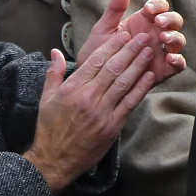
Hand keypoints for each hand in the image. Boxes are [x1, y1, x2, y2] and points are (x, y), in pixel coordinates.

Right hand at [24, 34, 154, 191]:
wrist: (54, 160)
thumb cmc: (49, 129)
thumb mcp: (45, 99)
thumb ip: (53, 73)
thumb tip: (56, 51)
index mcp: (72, 88)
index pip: (96, 61)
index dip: (112, 46)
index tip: (124, 35)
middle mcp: (88, 97)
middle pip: (113, 68)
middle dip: (130, 50)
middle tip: (143, 36)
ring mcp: (101, 112)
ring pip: (123, 82)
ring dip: (138, 64)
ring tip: (149, 51)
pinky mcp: (112, 125)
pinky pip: (129, 103)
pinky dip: (140, 88)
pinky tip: (149, 76)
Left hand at [79, 0, 186, 85]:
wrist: (93, 82)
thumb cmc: (98, 54)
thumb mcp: (104, 30)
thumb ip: (115, 9)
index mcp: (144, 22)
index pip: (159, 7)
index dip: (158, 5)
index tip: (149, 9)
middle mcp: (155, 35)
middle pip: (174, 21)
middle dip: (170, 19)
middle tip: (159, 23)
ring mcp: (161, 52)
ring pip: (179, 41)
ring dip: (175, 37)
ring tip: (163, 39)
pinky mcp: (163, 71)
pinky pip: (178, 65)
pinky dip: (178, 61)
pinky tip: (170, 58)